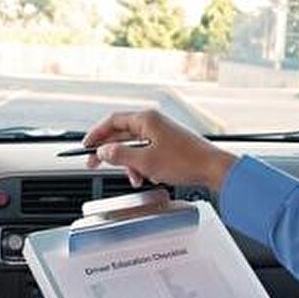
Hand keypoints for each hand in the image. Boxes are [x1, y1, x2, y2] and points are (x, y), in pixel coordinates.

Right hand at [82, 109, 237, 190]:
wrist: (212, 169)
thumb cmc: (185, 162)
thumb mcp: (145, 161)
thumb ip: (120, 156)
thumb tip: (103, 152)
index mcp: (146, 120)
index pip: (112, 121)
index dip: (96, 134)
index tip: (85, 146)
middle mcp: (153, 123)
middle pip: (121, 135)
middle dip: (110, 153)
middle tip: (94, 164)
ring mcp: (161, 133)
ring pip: (134, 147)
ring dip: (129, 164)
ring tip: (134, 178)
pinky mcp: (168, 145)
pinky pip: (146, 153)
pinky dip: (142, 165)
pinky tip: (147, 176)